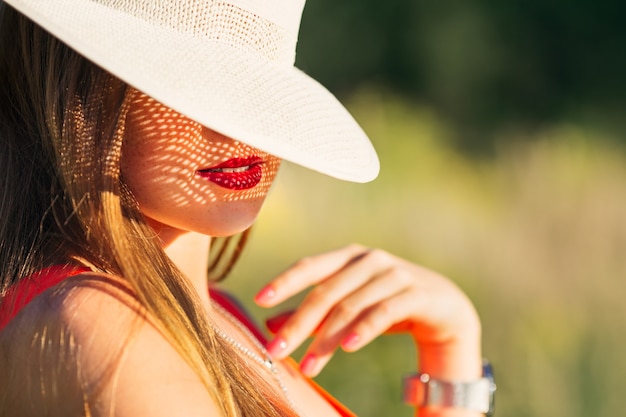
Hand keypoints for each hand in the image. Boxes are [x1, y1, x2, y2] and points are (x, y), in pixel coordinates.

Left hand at [254, 244, 481, 381]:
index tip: (259, 301)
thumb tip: (268, 323)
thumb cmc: (388, 303)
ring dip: (325, 338)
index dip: (284, 282)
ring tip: (307, 367)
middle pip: (326, 292)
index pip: (311, 266)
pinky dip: (363, 330)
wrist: (444, 307)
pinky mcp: (416, 293)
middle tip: (276, 351)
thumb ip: (313, 312)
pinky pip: (384, 312)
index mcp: (349, 257)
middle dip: (298, 323)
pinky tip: (347, 348)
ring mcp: (395, 274)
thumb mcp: (349, 306)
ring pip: (351, 306)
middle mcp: (370, 260)